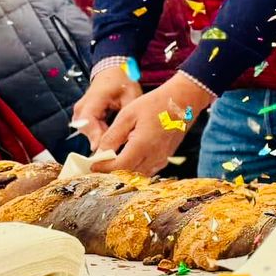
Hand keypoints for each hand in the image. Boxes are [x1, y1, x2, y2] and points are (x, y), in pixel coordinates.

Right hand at [71, 64, 142, 147]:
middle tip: (117, 154)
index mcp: (92, 100)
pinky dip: (101, 134)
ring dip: (102, 138)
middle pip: (88, 131)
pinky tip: (114, 137)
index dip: (97, 138)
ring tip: (119, 145)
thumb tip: (126, 135)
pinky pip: (90, 131)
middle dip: (103, 141)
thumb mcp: (130, 96)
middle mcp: (81, 109)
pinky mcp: (82, 118)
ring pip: (89, 133)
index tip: (107, 152)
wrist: (112, 73)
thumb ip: (126, 115)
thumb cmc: (122, 83)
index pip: (89, 123)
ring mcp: (79, 114)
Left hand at [94, 73, 213, 175]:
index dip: (102, 168)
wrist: (184, 100)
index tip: (91, 165)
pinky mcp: (166, 157)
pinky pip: (148, 170)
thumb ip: (112, 136)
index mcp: (142, 145)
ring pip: (137, 175)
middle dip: (110, 172)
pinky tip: (128, 159)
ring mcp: (162, 158)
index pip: (117, 167)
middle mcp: (154, 156)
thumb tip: (98, 154)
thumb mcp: (128, 115)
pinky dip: (135, 169)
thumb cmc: (156, 103)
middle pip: (127, 175)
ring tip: (111, 162)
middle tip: (98, 165)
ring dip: (123, 172)